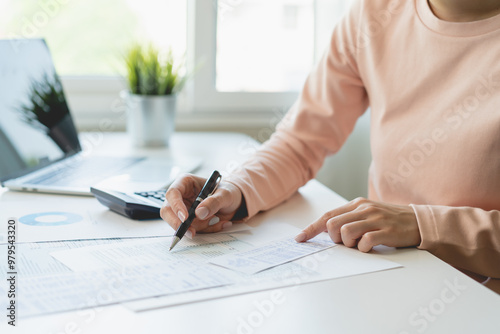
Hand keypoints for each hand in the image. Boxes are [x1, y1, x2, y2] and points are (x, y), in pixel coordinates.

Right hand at [160, 174, 242, 236]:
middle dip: (179, 224)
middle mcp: (181, 196)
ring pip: (179, 224)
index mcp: (185, 183)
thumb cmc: (228, 192)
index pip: (173, 193)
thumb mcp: (225, 194)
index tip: (185, 218)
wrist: (234, 202)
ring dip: (199, 227)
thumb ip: (213, 202)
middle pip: (167, 211)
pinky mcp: (189, 221)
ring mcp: (183, 209)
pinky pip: (191, 230)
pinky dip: (205, 230)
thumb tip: (199, 213)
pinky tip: (218, 223)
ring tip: (217, 219)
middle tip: (192, 232)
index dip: (175, 206)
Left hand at [295, 197, 420, 251]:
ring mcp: (375, 219)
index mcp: (356, 204)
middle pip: (332, 225)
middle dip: (333, 238)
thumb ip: (348, 219)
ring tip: (360, 244)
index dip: (311, 228)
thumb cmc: (388, 221)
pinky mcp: (386, 231)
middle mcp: (364, 209)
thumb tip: (326, 231)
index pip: (327, 215)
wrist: (418, 222)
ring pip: (345, 232)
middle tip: (346, 242)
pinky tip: (371, 246)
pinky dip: (363, 248)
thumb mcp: (367, 214)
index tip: (299, 239)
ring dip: (349, 244)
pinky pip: (365, 242)